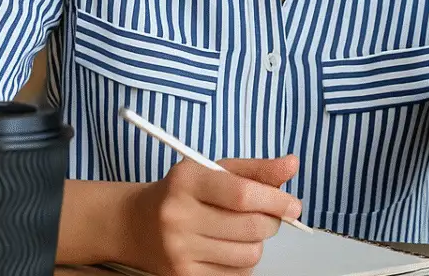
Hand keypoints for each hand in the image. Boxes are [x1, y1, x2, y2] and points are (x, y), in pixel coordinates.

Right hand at [119, 155, 302, 275]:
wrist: (135, 224)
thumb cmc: (182, 193)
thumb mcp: (212, 170)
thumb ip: (254, 169)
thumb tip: (292, 165)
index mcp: (186, 181)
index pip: (243, 194)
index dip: (276, 200)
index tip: (293, 205)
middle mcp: (178, 216)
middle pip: (251, 227)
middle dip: (271, 222)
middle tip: (268, 216)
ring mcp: (178, 250)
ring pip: (248, 254)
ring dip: (256, 243)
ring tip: (241, 231)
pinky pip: (236, 275)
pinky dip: (242, 263)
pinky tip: (227, 248)